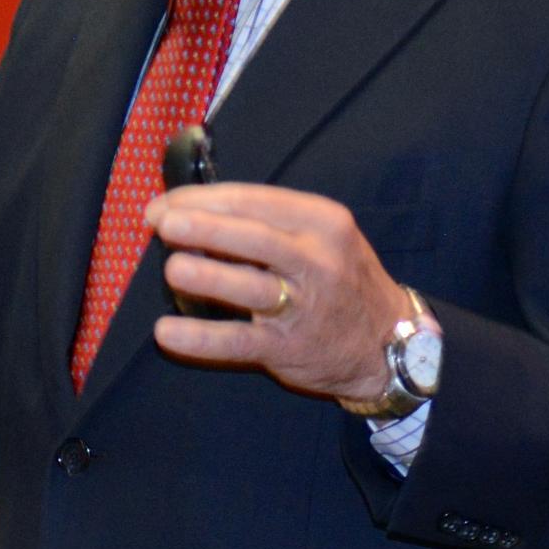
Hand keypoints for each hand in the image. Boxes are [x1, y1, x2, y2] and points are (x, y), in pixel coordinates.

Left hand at [147, 182, 410, 404]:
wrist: (387, 343)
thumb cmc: (340, 279)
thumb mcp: (322, 236)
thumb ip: (268, 223)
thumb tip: (189, 212)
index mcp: (321, 221)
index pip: (254, 201)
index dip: (202, 200)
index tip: (163, 205)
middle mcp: (316, 259)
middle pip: (254, 238)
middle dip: (204, 227)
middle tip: (162, 223)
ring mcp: (304, 306)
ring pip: (250, 287)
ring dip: (207, 277)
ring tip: (172, 269)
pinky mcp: (289, 347)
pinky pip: (239, 341)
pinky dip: (201, 338)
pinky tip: (167, 332)